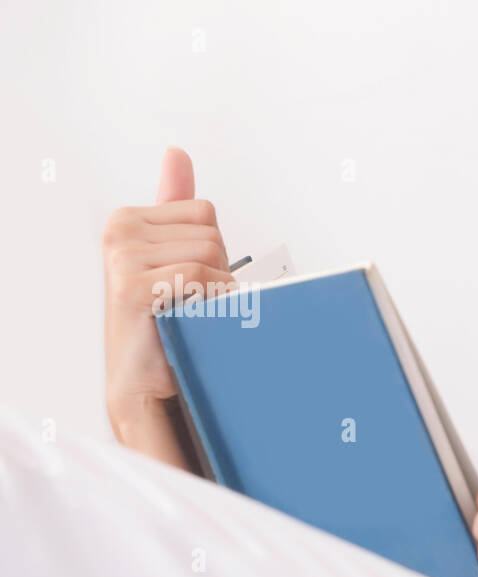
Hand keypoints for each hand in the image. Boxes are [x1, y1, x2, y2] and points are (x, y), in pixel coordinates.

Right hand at [102, 147, 232, 454]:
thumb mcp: (173, 255)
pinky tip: (189, 319)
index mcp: (128, 219)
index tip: (187, 281)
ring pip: (212, 256)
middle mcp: (119, 232)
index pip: (206, 213)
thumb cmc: (166, 321)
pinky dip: (211, 302)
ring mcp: (122, 259)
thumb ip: (176, 205)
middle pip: (212, 233)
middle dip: (217, 271)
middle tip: (188, 303)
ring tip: (187, 313)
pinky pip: (201, 278)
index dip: (214, 252)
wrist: (147, 382)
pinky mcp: (133, 287)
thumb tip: (177, 153)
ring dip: (215, 291)